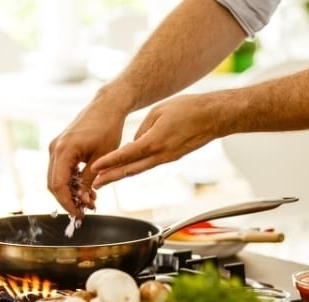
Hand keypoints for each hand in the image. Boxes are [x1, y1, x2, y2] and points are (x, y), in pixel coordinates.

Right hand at [47, 100, 124, 216]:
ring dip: (71, 193)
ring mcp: (56, 148)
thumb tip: (84, 200)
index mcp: (64, 150)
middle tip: (84, 212)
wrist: (107, 107)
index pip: (58, 185)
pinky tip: (87, 191)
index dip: (67, 203)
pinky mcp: (61, 148)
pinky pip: (62, 171)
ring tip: (90, 203)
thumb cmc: (108, 128)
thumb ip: (90, 180)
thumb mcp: (102, 159)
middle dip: (68, 201)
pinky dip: (72, 183)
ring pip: (57, 179)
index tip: (79, 215)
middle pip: (53, 184)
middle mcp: (55, 149)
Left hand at [89, 93, 221, 187]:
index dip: (109, 163)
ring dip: (122, 175)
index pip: (126, 155)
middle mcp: (160, 155)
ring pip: (139, 170)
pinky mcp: (172, 158)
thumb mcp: (159, 112)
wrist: (214, 117)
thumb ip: (143, 129)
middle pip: (130, 170)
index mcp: (154, 142)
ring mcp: (167, 159)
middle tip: (95, 184)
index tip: (95, 169)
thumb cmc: (189, 109)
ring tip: (106, 180)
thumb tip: (134, 143)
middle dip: (111, 178)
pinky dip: (136, 168)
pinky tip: (127, 169)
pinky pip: (150, 165)